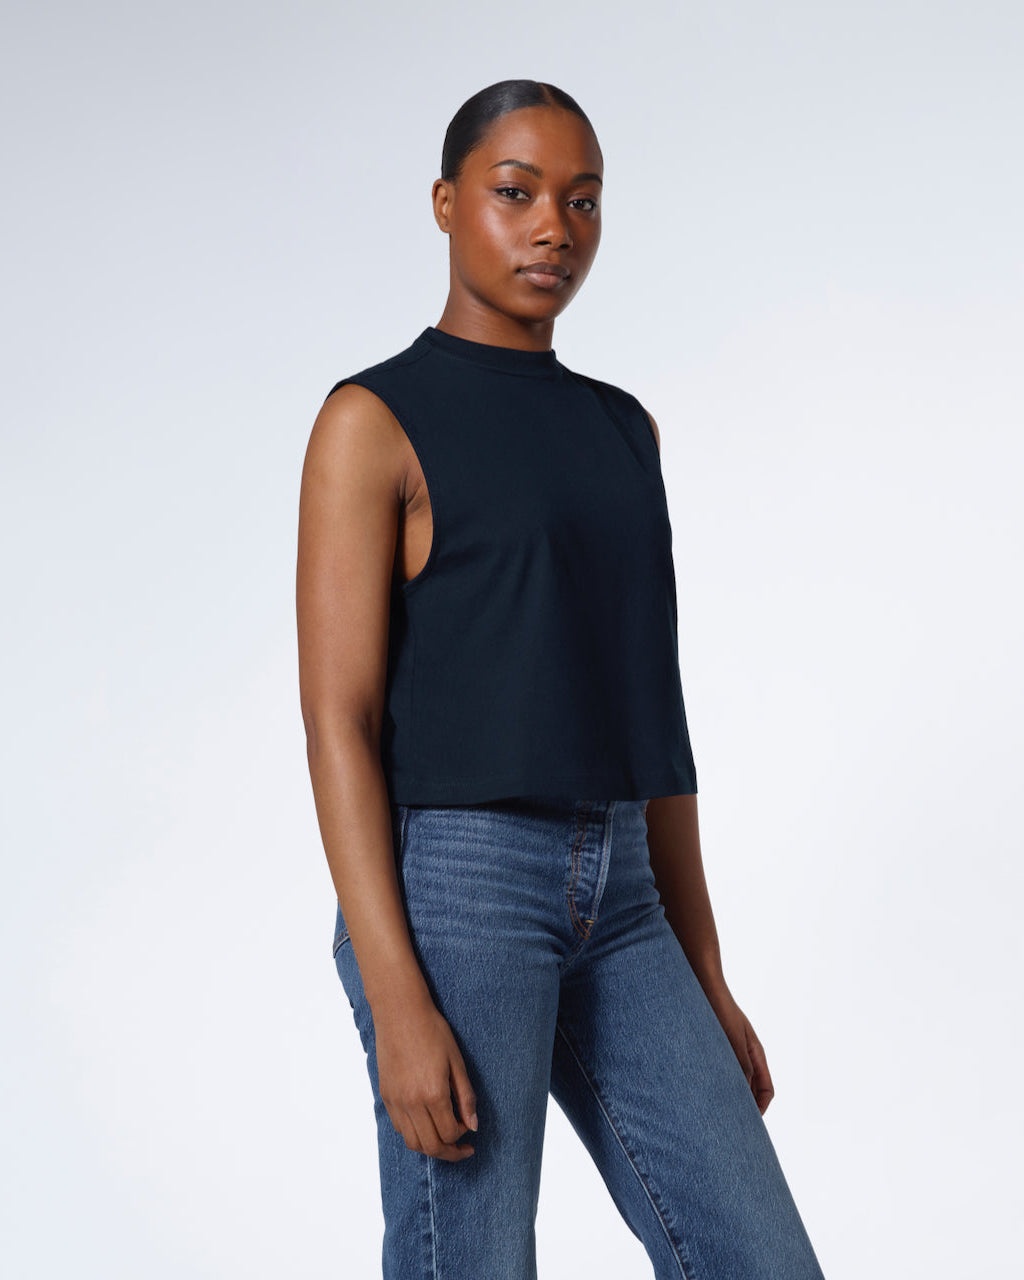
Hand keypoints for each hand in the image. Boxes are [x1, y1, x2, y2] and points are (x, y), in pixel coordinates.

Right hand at [372, 995, 477, 1160]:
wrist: (401, 1013)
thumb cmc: (432, 1031)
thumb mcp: (457, 1062)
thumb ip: (466, 1097)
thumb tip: (473, 1126)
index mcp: (433, 1093)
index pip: (450, 1133)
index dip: (463, 1136)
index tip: (469, 1126)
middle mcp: (412, 1102)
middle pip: (431, 1146)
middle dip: (450, 1153)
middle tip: (462, 1149)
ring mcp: (396, 1101)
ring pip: (413, 1143)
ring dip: (431, 1147)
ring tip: (444, 1139)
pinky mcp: (386, 1096)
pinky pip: (399, 1128)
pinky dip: (414, 1133)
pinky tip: (426, 1123)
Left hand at [702, 981, 775, 1114]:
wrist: (703, 983)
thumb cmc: (719, 1009)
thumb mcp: (733, 1041)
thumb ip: (741, 1067)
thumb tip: (744, 1096)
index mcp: (756, 1053)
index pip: (766, 1089)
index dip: (760, 1108)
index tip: (748, 1123)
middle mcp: (745, 1053)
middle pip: (751, 1088)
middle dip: (744, 1105)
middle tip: (730, 1123)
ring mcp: (730, 1049)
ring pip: (734, 1080)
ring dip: (727, 1094)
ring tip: (713, 1109)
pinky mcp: (714, 1046)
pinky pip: (719, 1070)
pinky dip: (714, 1082)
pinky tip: (700, 1088)